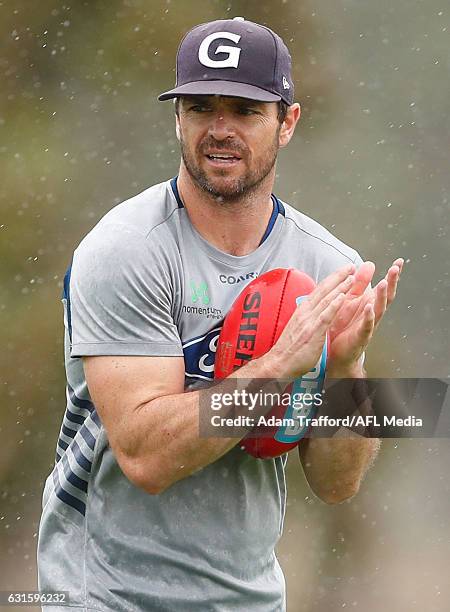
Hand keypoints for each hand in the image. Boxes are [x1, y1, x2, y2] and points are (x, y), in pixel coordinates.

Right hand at [267, 264, 355, 378]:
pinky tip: (342, 297)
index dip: (332, 279)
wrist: (279, 363)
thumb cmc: (289, 350)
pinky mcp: (313, 331)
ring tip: (351, 277)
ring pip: (326, 299)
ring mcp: (309, 321)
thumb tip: (314, 312)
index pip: (319, 291)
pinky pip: (326, 315)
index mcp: (302, 311)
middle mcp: (305, 312)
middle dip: (338, 277)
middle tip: (350, 266)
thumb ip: (307, 318)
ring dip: (340, 287)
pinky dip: (334, 305)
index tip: (342, 271)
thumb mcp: (298, 328)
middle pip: (324, 290)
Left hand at [327, 258, 403, 374]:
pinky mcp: (360, 337)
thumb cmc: (344, 326)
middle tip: (395, 269)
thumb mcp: (351, 300)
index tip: (399, 262)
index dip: (392, 276)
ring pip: (379, 310)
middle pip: (386, 297)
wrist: (337, 352)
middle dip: (391, 282)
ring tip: (383, 283)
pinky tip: (370, 308)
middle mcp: (373, 314)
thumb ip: (359, 283)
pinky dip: (369, 317)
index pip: (384, 287)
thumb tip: (369, 264)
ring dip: (382, 296)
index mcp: (370, 303)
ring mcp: (368, 326)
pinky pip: (367, 326)